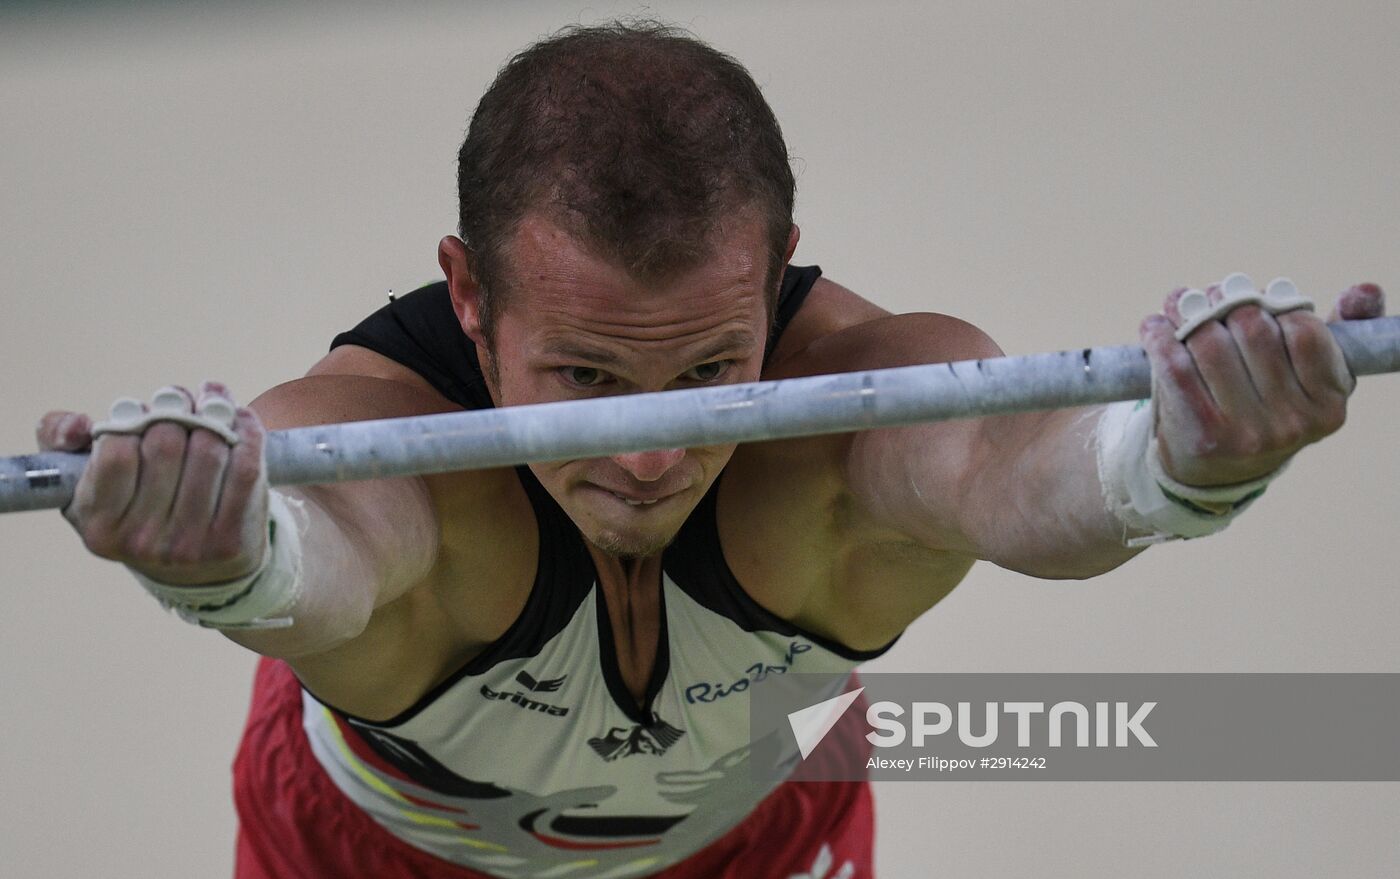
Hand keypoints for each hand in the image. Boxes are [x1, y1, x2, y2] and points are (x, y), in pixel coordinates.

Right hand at [35, 381, 269, 584]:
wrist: (199, 567)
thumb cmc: (136, 507)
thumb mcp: (87, 481)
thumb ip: (60, 440)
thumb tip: (78, 424)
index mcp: (100, 525)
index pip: (116, 451)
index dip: (133, 418)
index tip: (143, 410)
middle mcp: (142, 541)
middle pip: (166, 444)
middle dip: (176, 409)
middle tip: (181, 399)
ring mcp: (189, 544)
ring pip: (209, 450)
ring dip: (214, 416)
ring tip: (211, 405)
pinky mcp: (231, 539)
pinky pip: (245, 468)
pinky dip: (247, 433)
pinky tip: (239, 420)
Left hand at [1138, 279, 1384, 486]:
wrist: (1217, 469)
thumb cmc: (1266, 406)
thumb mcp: (1311, 377)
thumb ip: (1336, 331)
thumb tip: (1365, 290)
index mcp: (1327, 404)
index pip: (1303, 329)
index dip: (1273, 301)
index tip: (1254, 294)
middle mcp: (1292, 424)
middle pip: (1253, 330)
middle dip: (1225, 301)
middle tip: (1208, 295)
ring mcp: (1248, 434)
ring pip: (1211, 343)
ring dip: (1188, 314)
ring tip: (1180, 305)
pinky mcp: (1203, 435)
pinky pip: (1176, 368)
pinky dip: (1160, 337)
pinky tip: (1156, 326)